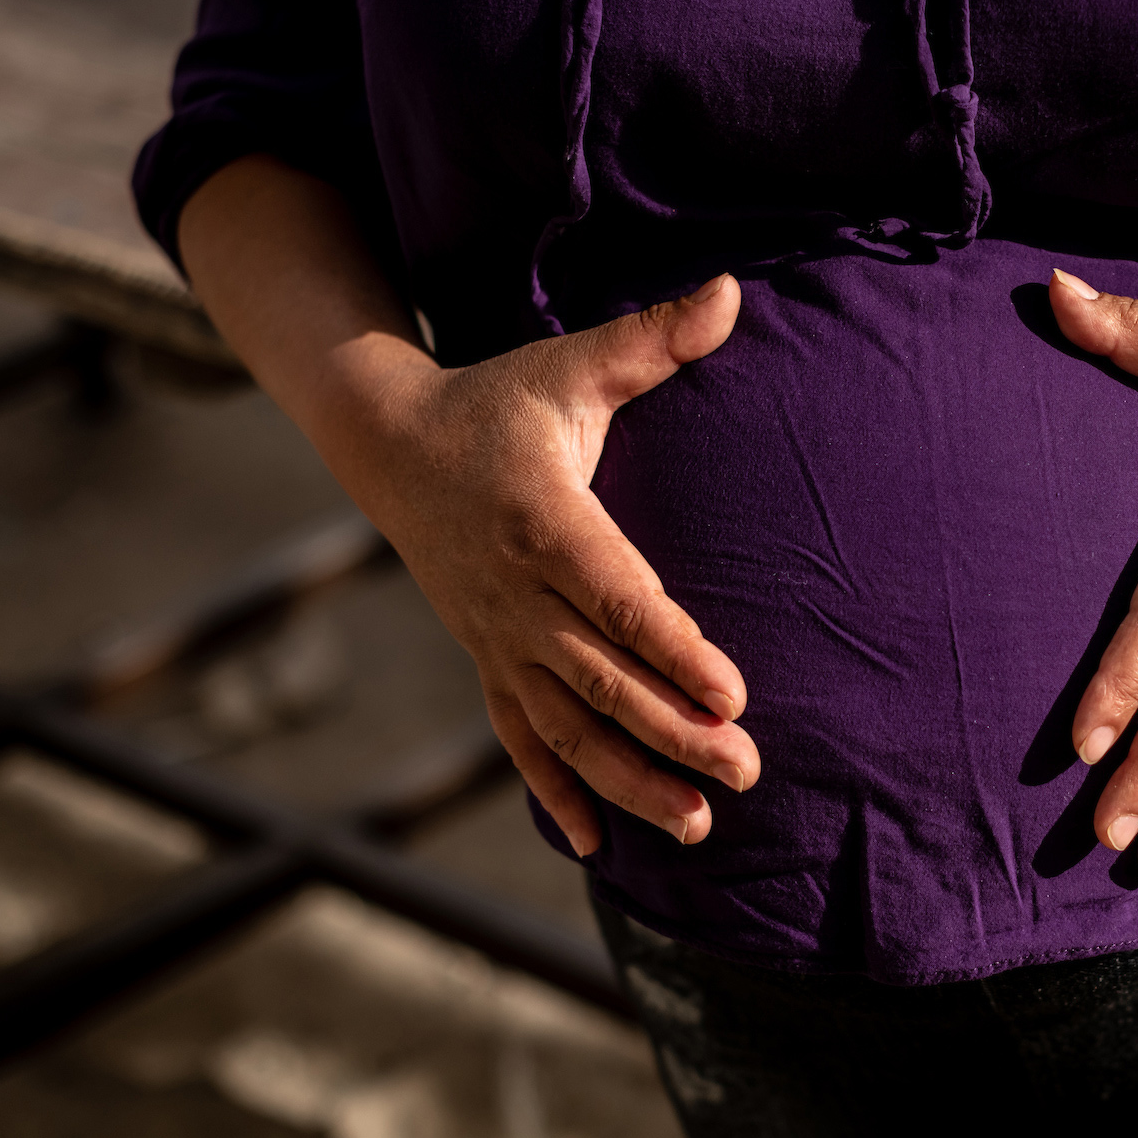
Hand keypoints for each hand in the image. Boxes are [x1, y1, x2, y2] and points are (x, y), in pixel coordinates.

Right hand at [333, 277, 757, 853]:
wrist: (389, 442)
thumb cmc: (499, 400)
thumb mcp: (570, 364)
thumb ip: (651, 338)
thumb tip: (729, 290)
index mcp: (545, 520)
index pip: (619, 597)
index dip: (674, 651)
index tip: (733, 695)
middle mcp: (515, 593)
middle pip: (602, 678)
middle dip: (676, 733)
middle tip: (748, 773)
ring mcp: (496, 636)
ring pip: (567, 725)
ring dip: (631, 780)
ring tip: (700, 825)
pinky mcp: (487, 659)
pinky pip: (520, 737)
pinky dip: (557, 792)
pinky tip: (600, 847)